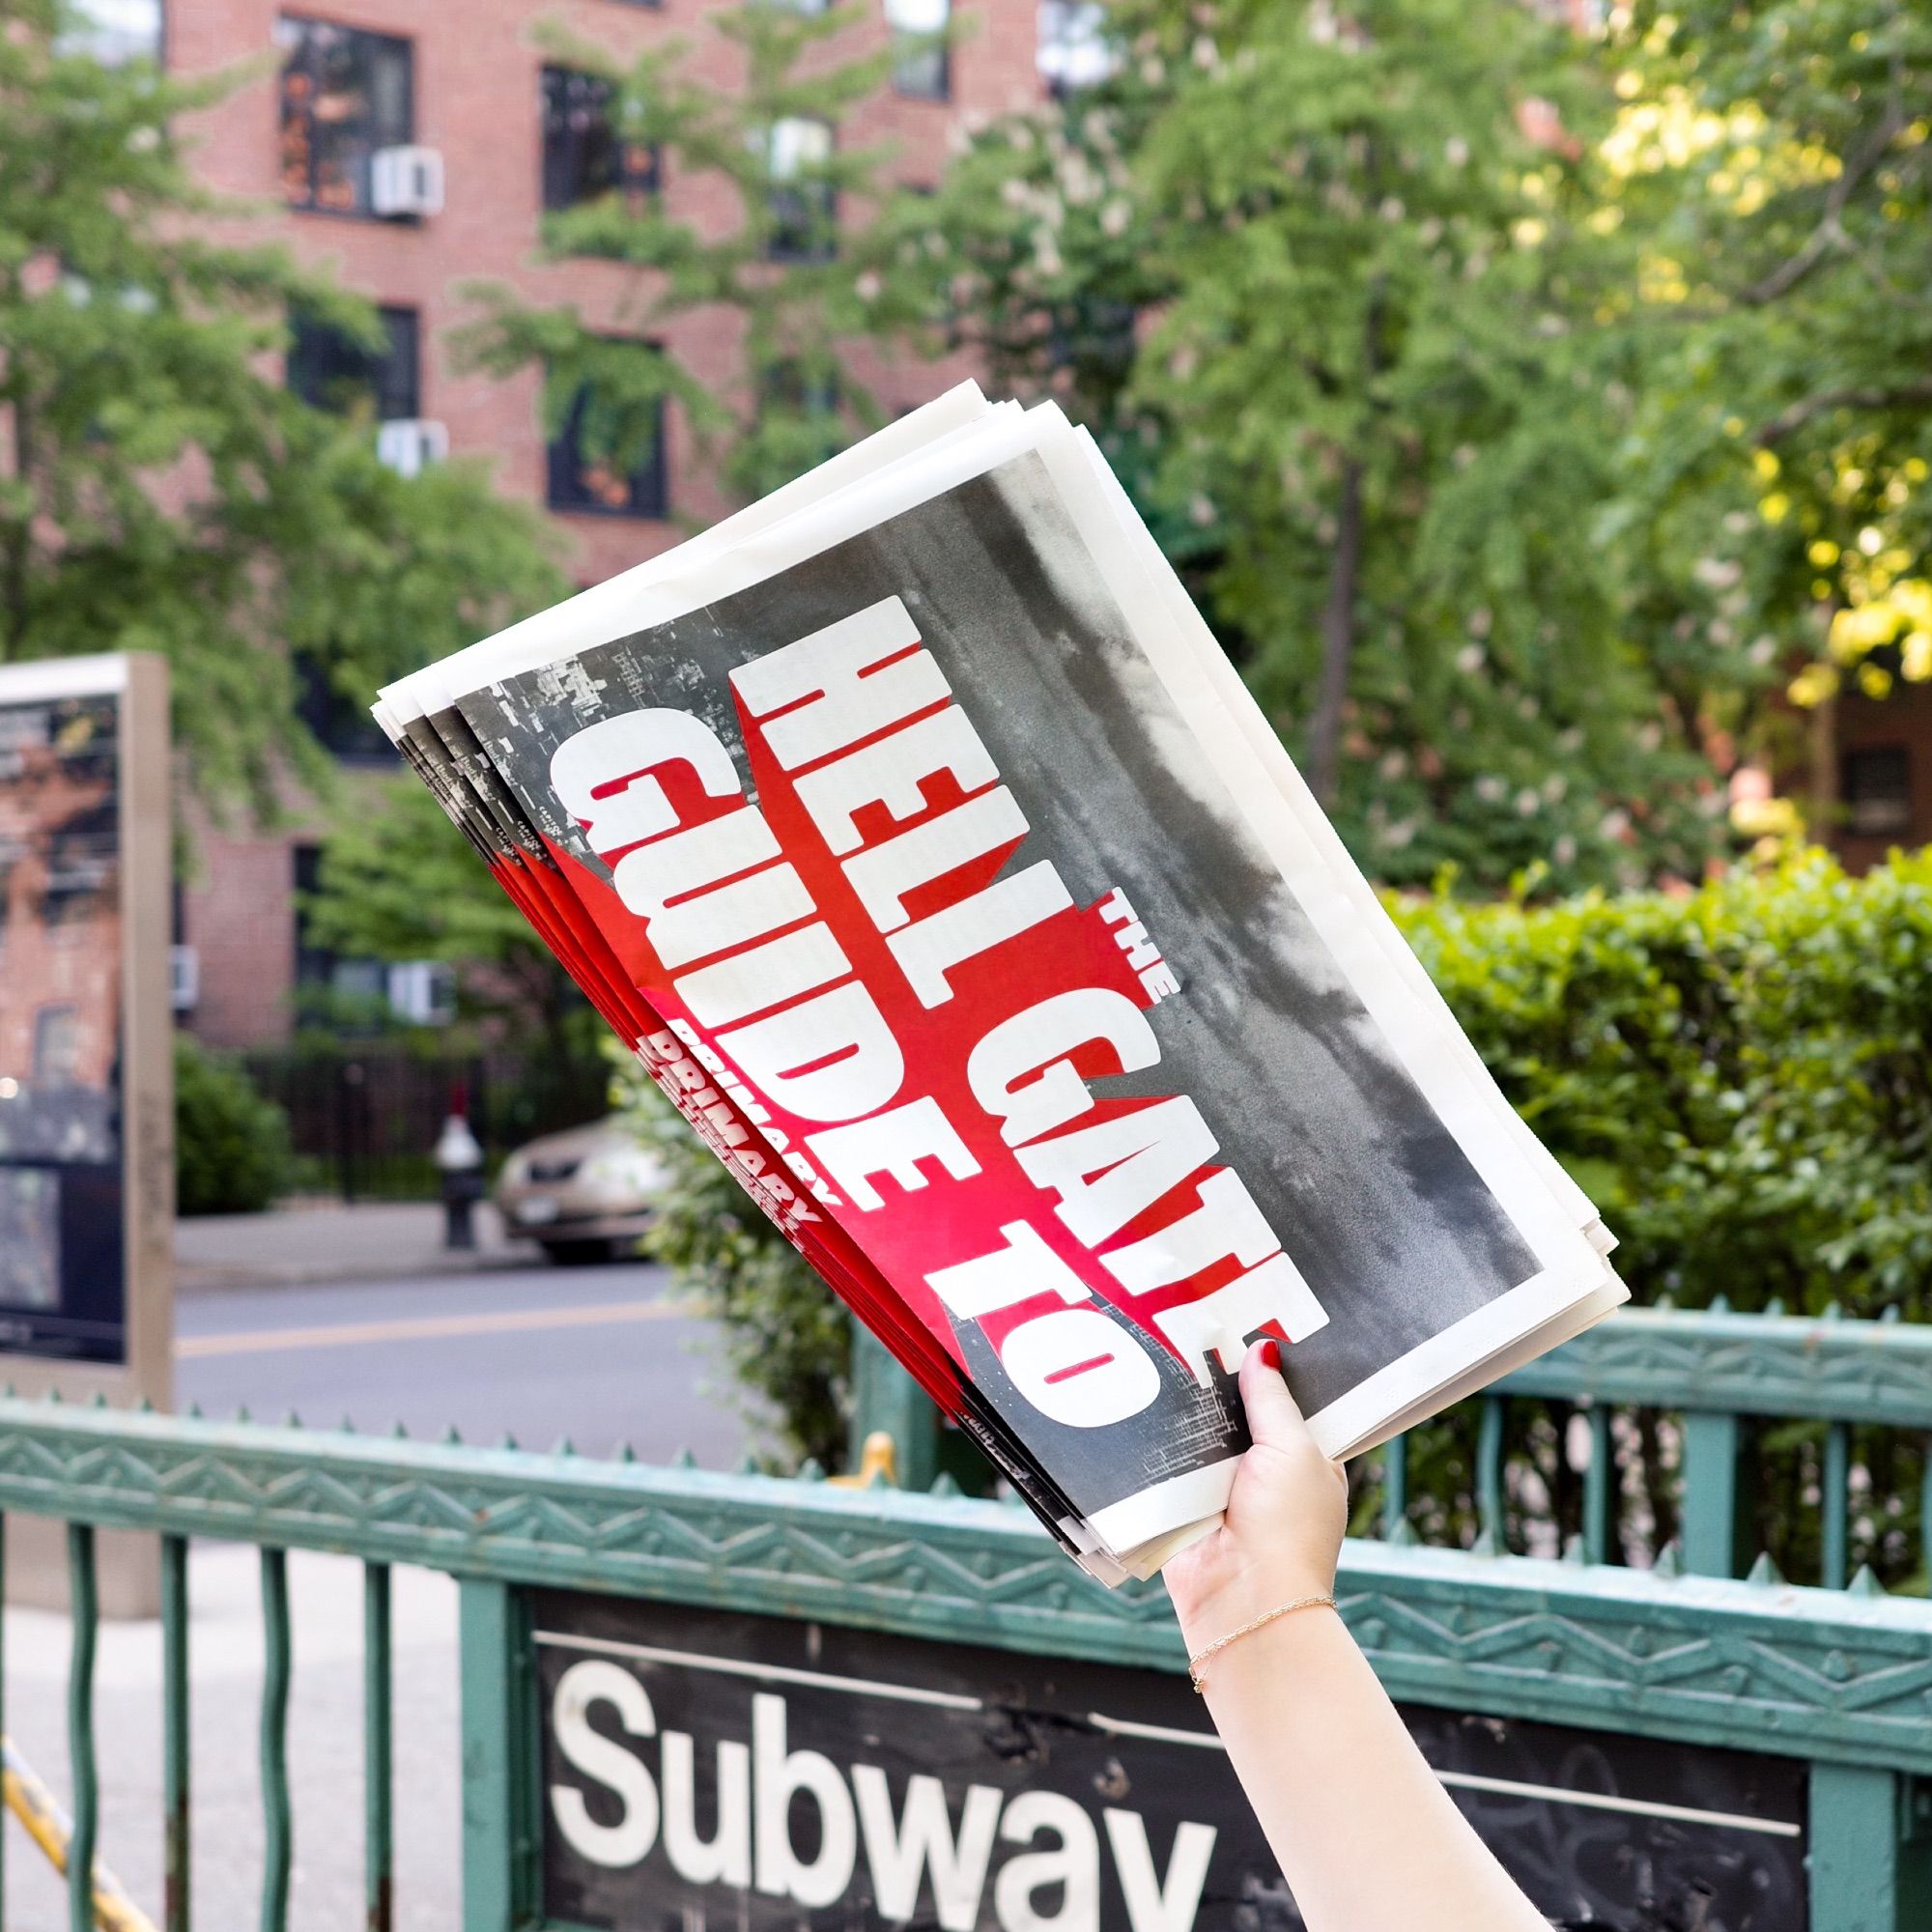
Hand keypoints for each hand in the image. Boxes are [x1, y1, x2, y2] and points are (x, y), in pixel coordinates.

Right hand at [1163, 1339, 1349, 1650]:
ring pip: (1198, 1433)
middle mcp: (1263, 1472)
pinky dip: (1157, 1441)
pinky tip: (1140, 1397)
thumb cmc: (1288, 1528)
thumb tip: (1263, 1350)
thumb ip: (1272, 1399)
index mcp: (1305, 1459)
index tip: (1245, 1323)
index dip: (1268, 1368)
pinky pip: (1165, 1461)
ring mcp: (1220, 1489)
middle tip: (1193, 1326)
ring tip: (1161, 1350)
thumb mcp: (1293, 1449)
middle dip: (1219, 1383)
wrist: (1244, 1598)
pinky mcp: (1181, 1503)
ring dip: (1185, 1410)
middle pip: (1237, 1413)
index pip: (1286, 1402)